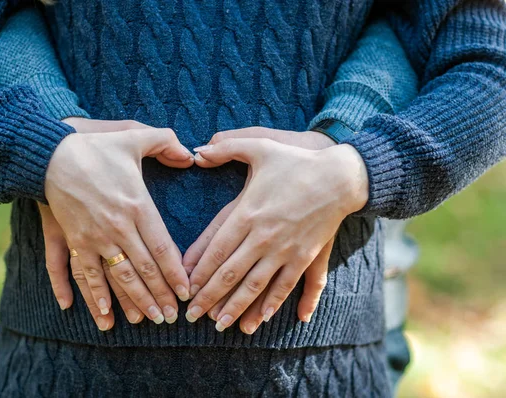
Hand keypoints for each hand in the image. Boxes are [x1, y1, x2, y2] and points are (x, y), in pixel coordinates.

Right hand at [43, 118, 192, 329]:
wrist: (49, 154)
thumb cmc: (95, 146)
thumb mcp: (133, 136)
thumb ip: (166, 141)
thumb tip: (192, 154)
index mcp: (137, 206)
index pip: (162, 249)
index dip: (175, 274)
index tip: (185, 292)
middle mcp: (117, 227)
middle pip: (143, 270)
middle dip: (158, 295)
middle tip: (170, 317)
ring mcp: (93, 237)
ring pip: (116, 277)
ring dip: (131, 301)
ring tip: (144, 320)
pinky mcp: (73, 239)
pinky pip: (82, 273)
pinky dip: (89, 293)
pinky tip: (94, 312)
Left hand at [185, 129, 367, 332]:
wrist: (341, 176)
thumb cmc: (297, 161)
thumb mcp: (260, 146)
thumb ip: (226, 147)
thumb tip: (196, 151)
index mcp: (248, 212)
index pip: (216, 249)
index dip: (199, 272)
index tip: (186, 289)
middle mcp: (264, 236)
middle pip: (231, 274)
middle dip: (210, 297)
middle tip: (193, 316)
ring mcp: (285, 249)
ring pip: (256, 286)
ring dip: (237, 307)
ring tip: (221, 325)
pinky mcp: (305, 256)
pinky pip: (287, 286)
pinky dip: (273, 304)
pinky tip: (262, 319)